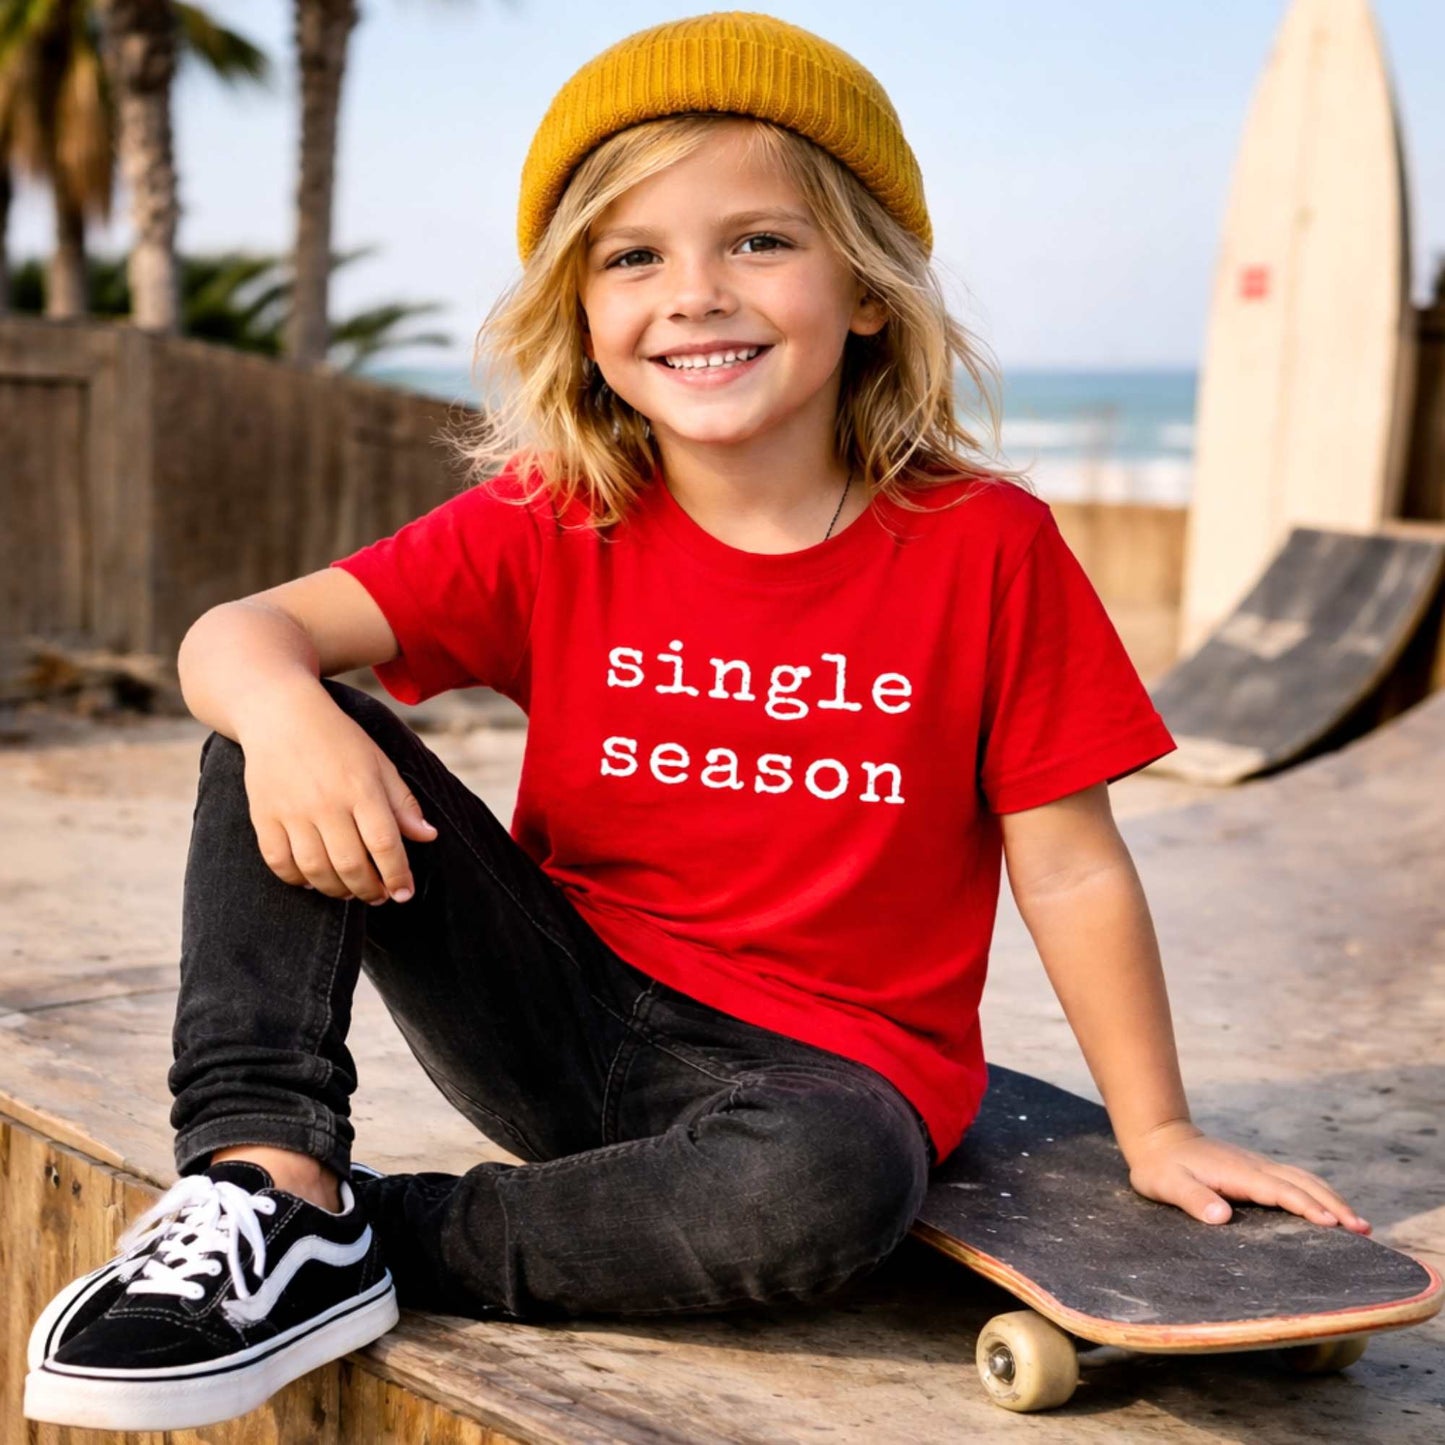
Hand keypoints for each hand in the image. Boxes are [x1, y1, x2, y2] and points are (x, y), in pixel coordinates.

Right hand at [238, 691, 437, 905]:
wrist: (280, 714)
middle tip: (378, 896)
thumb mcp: (379, 763)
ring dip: (337, 891)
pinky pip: (279, 863)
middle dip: (370, 890)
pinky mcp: (263, 816)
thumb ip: (403, 803)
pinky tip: (313, 879)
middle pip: (351, 865)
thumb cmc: (338, 739)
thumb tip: (428, 837)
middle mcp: (326, 803)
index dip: (398, 876)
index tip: (404, 894)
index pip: (385, 845)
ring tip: (350, 891)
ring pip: (316, 870)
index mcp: (361, 788)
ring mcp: (292, 811)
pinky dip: (298, 880)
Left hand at [1124, 1122, 1370, 1233]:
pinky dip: (1319, 1193)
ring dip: (1333, 1198)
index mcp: (1239, 1173)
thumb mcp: (1167, 1185)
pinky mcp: (1257, 1170)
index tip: (1334, 1225)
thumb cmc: (1161, 1168)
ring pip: (1304, 1179)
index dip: (1307, 1207)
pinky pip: (1296, 1181)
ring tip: (1360, 1224)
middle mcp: (1255, 1167)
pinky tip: (1331, 1209)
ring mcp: (1258, 1166)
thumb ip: (1193, 1199)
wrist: (1159, 1138)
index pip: (1281, 1191)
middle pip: (1304, 1184)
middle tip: (1365, 1230)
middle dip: (1335, 1205)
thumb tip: (1222, 1217)